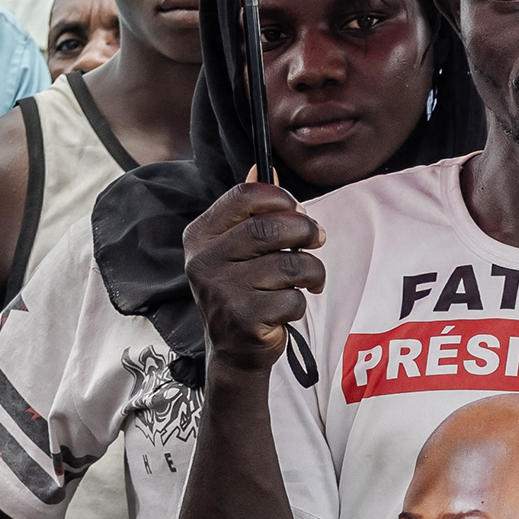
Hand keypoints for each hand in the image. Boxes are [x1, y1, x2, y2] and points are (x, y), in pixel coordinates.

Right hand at [183, 175, 324, 376]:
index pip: (242, 196)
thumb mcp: (235, 248)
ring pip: (289, 265)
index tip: (297, 208)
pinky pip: (292, 299)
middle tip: (318, 238)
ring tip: (309, 279)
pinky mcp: (244, 320)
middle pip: (269, 228)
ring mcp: (222, 293)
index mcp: (200, 237)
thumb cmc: (241, 291)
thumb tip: (261, 166)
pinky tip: (287, 308)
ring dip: (311, 271)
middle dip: (304, 230)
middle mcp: (204, 262)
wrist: (233, 352)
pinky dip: (300, 302)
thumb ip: (249, 210)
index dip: (279, 197)